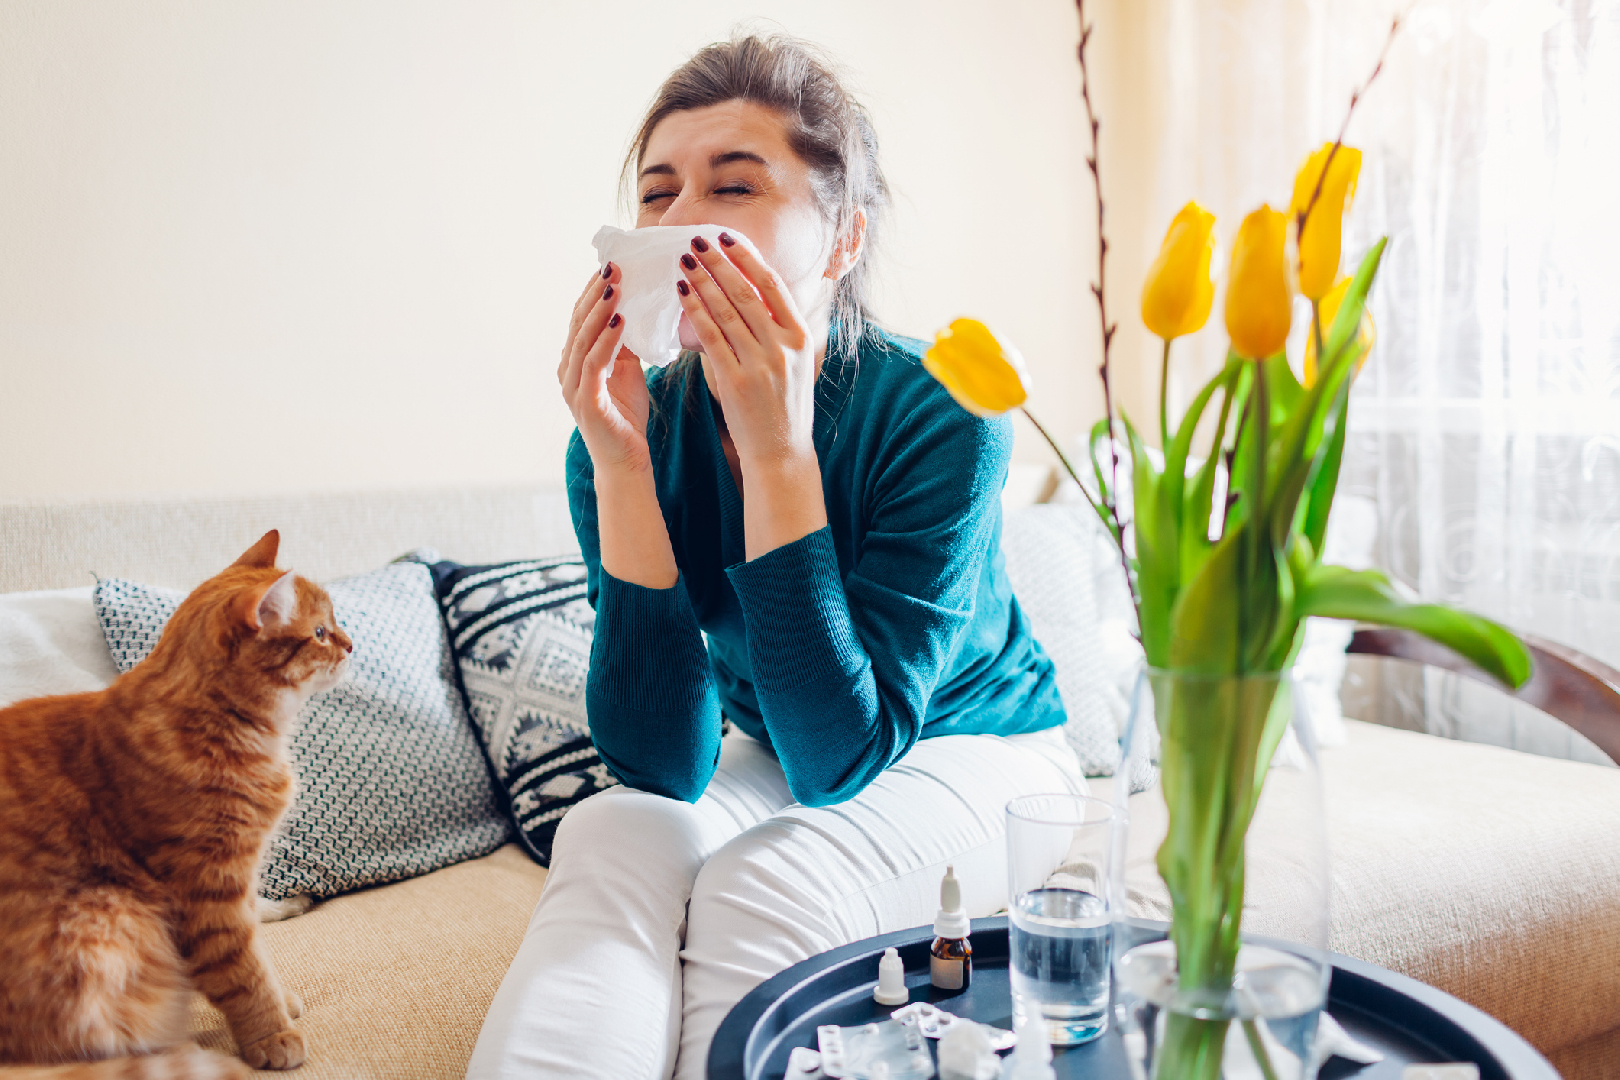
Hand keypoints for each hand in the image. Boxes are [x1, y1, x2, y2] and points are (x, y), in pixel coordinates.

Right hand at [558, 263, 648, 474]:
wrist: (626, 461)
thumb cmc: (627, 416)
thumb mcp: (628, 370)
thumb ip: (624, 343)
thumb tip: (632, 309)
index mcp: (575, 362)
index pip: (581, 318)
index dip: (593, 292)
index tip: (610, 266)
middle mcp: (567, 371)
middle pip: (578, 323)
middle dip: (595, 293)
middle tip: (613, 267)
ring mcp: (573, 387)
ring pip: (583, 339)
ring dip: (600, 310)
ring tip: (616, 286)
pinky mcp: (585, 402)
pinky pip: (593, 363)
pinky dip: (606, 340)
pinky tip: (619, 321)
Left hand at [677, 233, 827, 559]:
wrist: (781, 452)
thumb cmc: (782, 406)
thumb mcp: (791, 362)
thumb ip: (776, 328)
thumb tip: (749, 290)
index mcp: (801, 337)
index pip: (773, 286)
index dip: (748, 258)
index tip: (727, 237)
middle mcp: (784, 347)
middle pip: (748, 292)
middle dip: (720, 262)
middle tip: (697, 239)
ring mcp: (762, 364)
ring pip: (728, 311)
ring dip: (703, 281)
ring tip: (683, 260)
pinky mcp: (737, 382)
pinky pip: (712, 339)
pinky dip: (696, 312)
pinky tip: (682, 294)